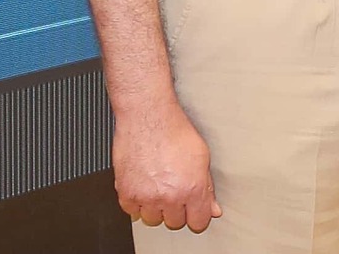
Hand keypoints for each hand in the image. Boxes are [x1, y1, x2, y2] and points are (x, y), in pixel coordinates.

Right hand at [112, 103, 221, 231]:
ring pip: (153, 219)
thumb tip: (213, 209)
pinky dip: (137, 202)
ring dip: (156, 207)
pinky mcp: (125, 193)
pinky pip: (132, 211)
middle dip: (177, 209)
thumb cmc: (174, 131)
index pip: (198, 222)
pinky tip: (144, 185)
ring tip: (158, 186)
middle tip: (175, 191)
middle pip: (174, 222)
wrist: (148, 117)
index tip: (195, 210)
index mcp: (192, 189)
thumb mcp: (202, 158)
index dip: (197, 215)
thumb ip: (207, 188)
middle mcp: (169, 196)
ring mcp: (145, 197)